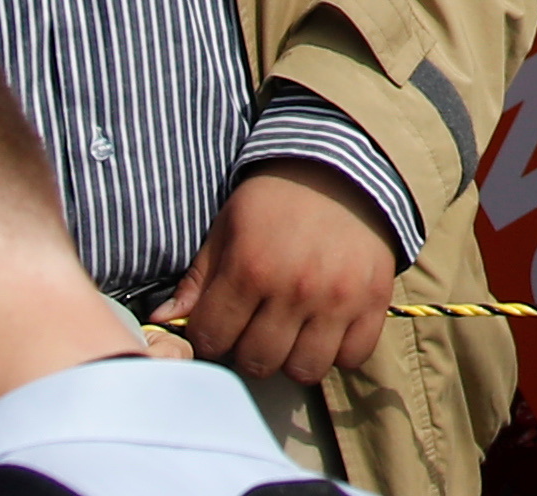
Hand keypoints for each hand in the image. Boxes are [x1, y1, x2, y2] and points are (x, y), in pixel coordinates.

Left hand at [171, 167, 397, 384]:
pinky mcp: (374, 299)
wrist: (345, 167)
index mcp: (250, 269)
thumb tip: (162, 321)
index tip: (220, 325)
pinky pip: (354, 356)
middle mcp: (294, 289)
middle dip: (248, 351)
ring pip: (304, 369)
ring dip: (292, 358)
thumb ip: (198, 279)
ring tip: (291, 335)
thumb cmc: (276, 200)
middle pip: (258, 362)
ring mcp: (337, 298)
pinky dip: (338, 352)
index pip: (213, 341)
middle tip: (255, 330)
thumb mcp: (227, 228)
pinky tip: (326, 331)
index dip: (210, 337)